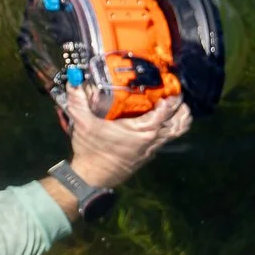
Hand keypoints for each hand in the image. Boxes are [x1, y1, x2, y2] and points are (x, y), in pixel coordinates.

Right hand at [59, 92, 190, 189]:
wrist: (92, 177)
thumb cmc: (90, 150)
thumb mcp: (82, 122)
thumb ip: (78, 99)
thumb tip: (73, 78)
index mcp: (141, 129)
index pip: (164, 111)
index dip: (170, 99)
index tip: (168, 86)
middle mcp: (151, 139)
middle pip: (178, 122)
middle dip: (181, 107)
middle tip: (177, 93)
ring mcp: (152, 148)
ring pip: (177, 132)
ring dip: (180, 119)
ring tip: (178, 106)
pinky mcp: (149, 154)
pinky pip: (168, 139)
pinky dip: (172, 128)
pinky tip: (164, 121)